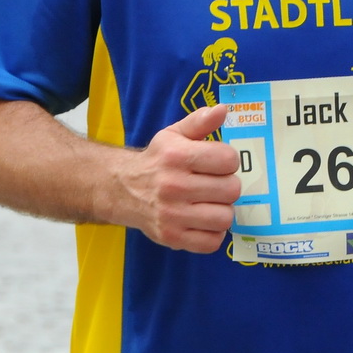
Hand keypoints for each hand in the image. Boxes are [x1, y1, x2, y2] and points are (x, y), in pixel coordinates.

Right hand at [114, 105, 240, 252]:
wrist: (121, 189)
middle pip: (231, 189)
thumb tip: (223, 109)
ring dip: (223, 210)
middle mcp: (173, 186)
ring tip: (210, 203)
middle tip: (215, 184)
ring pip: (225, 217)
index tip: (218, 163)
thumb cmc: (157, 160)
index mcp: (177, 157)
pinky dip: (213, 233)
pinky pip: (212, 242)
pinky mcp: (171, 237)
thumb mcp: (174, 135)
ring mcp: (172, 215)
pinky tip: (203, 221)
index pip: (228, 159)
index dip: (228, 161)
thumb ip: (200, 122)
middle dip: (227, 185)